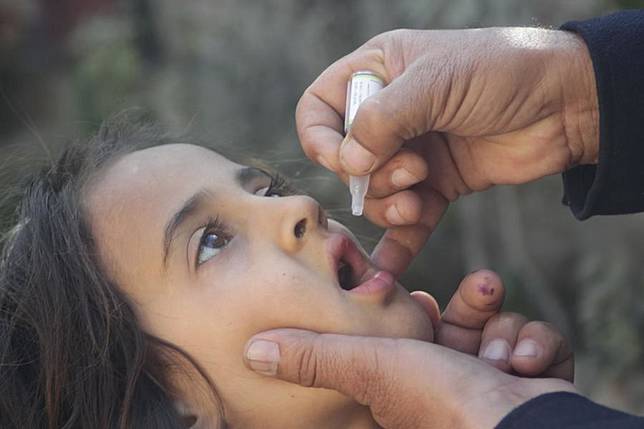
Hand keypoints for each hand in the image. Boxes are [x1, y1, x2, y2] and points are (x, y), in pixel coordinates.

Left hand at [243, 270, 574, 427]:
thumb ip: (313, 357)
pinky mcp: (536, 381)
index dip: (422, 311)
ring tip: (502, 352)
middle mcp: (453, 383)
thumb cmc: (443, 401)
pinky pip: (539, 342)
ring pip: (501, 327)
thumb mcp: (368, 367)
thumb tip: (252, 352)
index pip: (412, 335)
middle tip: (481, 289)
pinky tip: (526, 365)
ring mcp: (496, 384)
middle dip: (474, 305)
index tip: (425, 295)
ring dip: (505, 330)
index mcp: (410, 380)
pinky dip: (538, 346)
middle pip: (463, 323)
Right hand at [297, 28, 598, 274]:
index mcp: (378, 72)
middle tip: (412, 169)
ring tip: (421, 195)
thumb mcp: (436, 80)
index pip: (319, 108)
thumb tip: (348, 164)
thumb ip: (382, 120)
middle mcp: (389, 114)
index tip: (345, 159)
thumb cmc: (503, 70)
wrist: (567, 103)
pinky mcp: (438, 185)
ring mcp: (412, 152)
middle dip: (373, 173)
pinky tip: (389, 271)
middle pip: (345, 159)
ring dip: (390, 203)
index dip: (320, 138)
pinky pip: (408, 220)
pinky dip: (399, 244)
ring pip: (374, 193)